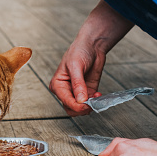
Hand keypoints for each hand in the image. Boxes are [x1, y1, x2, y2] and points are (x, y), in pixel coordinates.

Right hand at [49, 0, 133, 116]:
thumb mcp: (76, 66)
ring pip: (80, 109)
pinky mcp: (87, 92)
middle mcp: (66, 90)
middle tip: (91, 103)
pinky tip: (98, 95)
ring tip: (95, 97)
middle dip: (82, 109)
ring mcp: (77, 92)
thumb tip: (80, 100)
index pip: (66, 101)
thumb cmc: (79, 51)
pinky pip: (89, 104)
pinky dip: (95, 103)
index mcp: (58, 85)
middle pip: (71, 108)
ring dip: (89, 107)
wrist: (92, 46)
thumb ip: (78, 84)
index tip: (86, 105)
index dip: (76, 106)